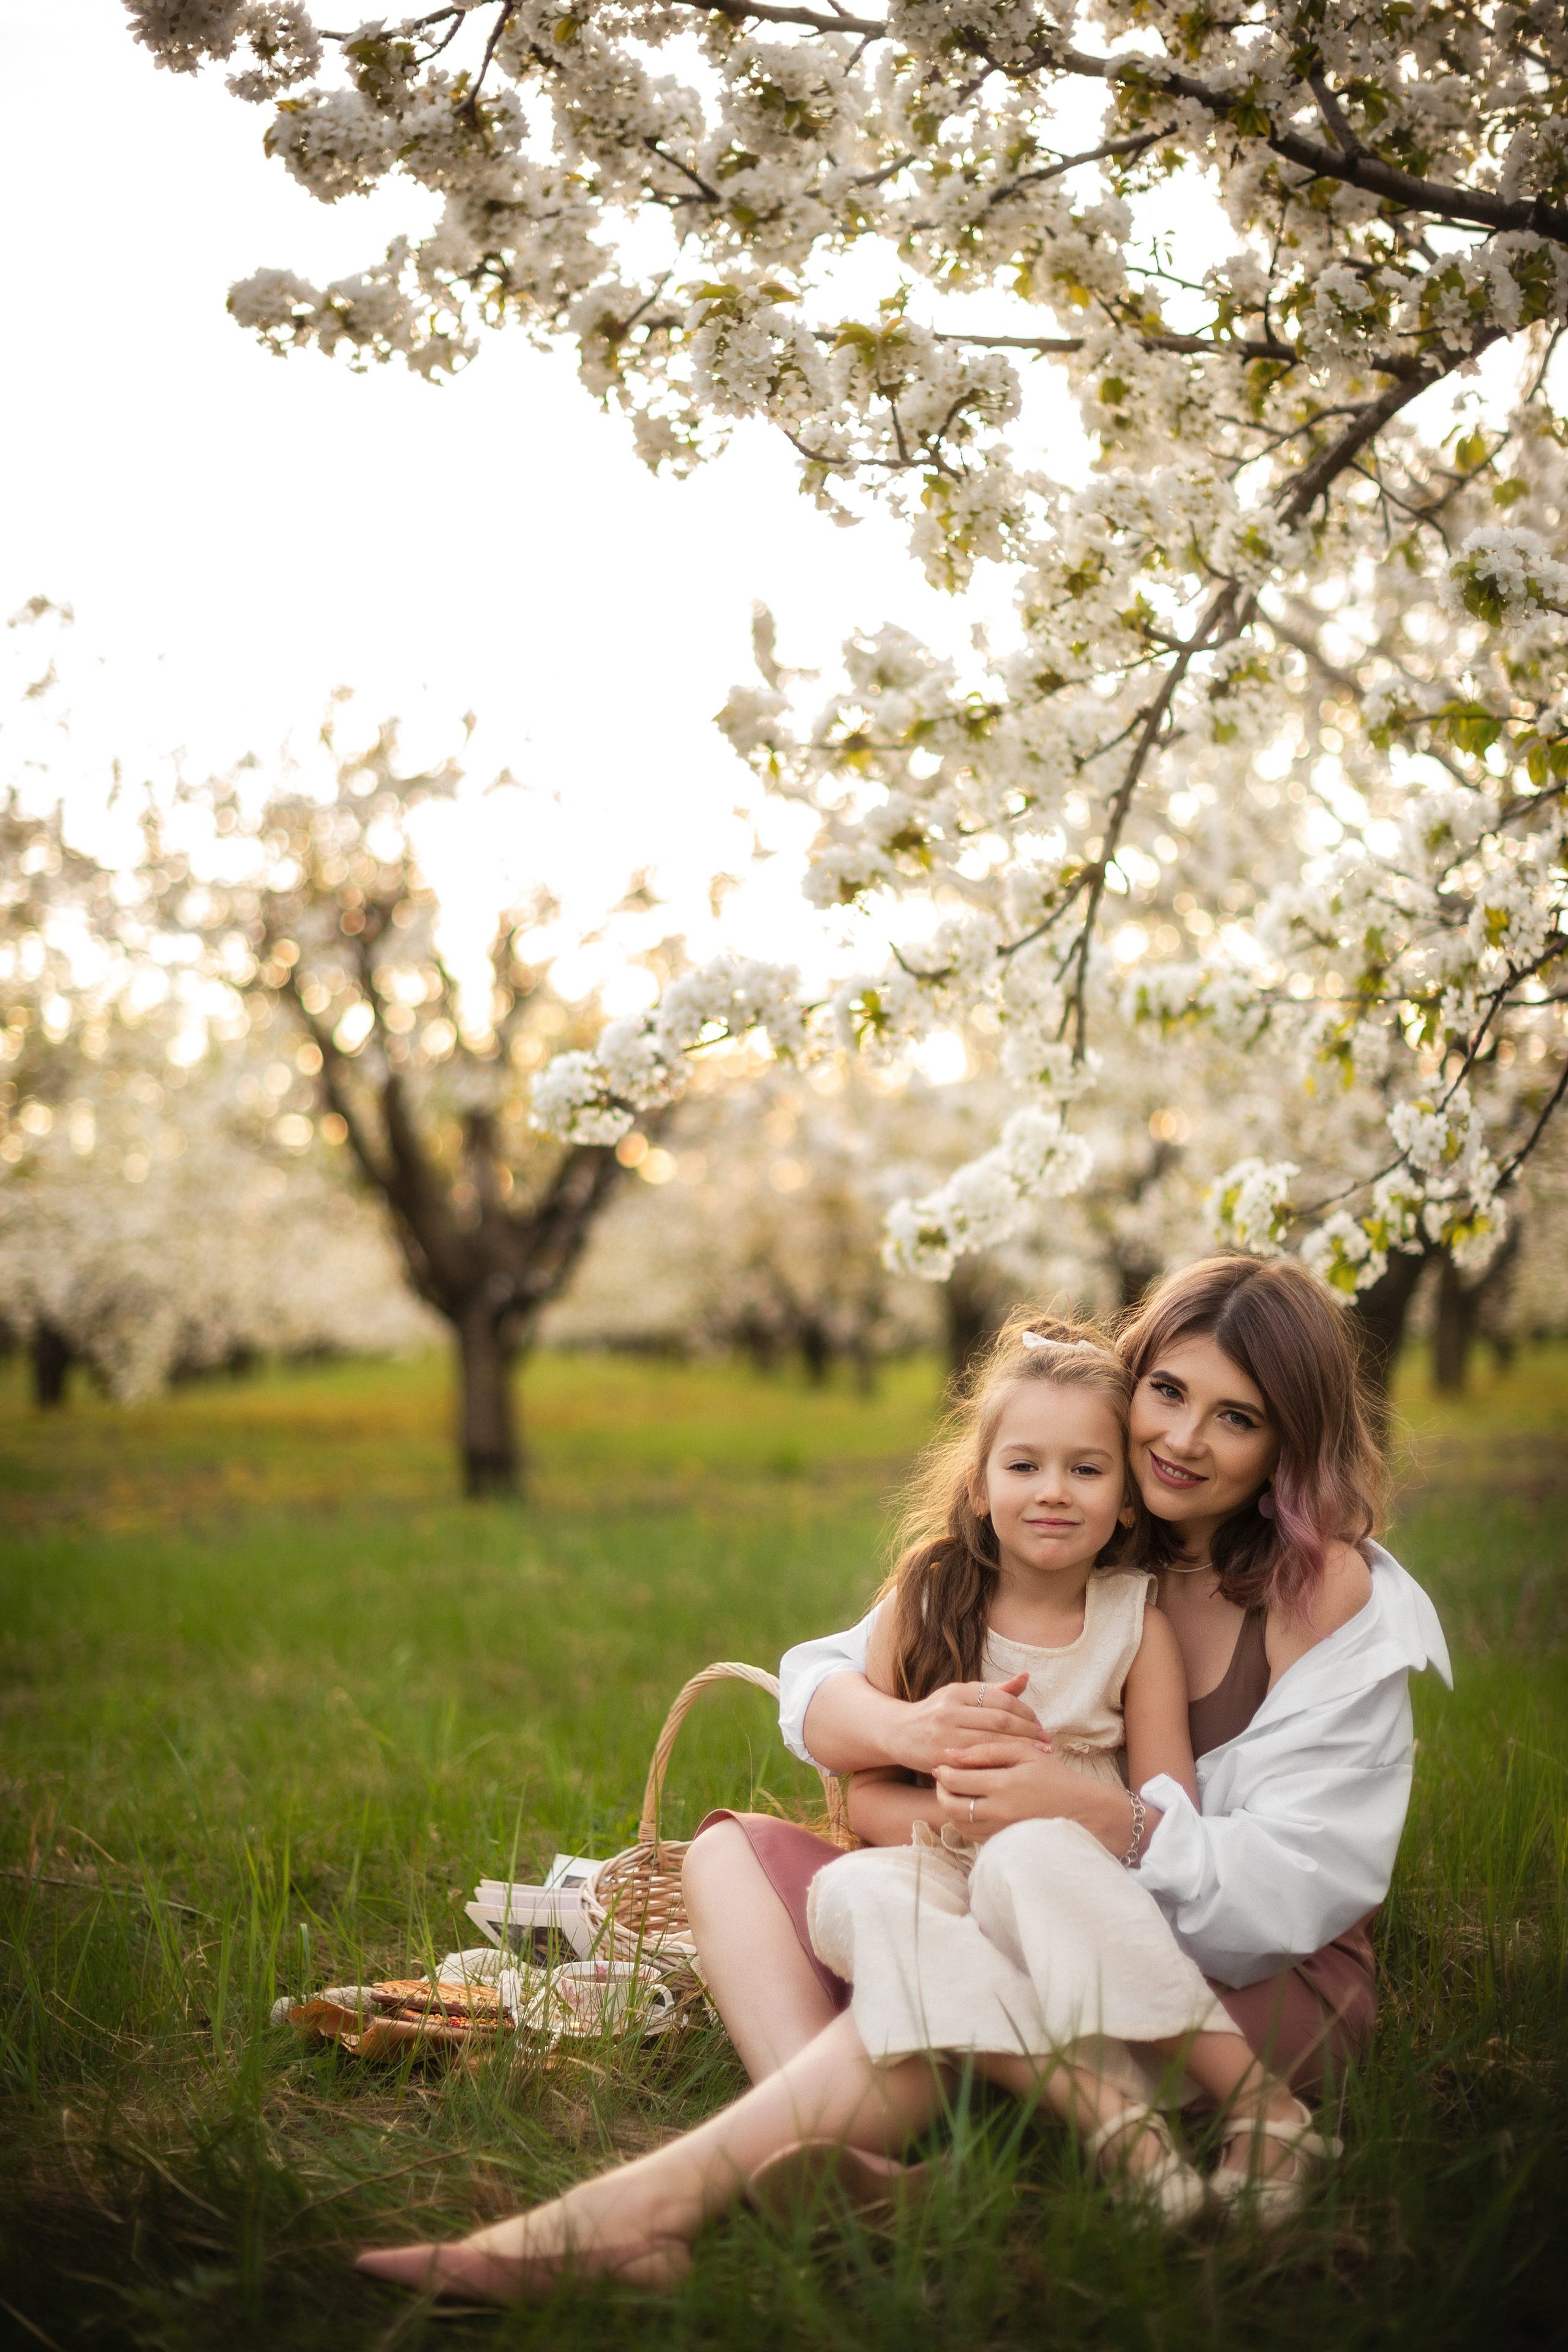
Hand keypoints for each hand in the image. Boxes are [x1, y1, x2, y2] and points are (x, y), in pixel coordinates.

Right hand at [891, 1672, 1048, 1776]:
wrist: (897, 1733)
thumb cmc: (937, 1713)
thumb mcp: (961, 1695)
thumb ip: (994, 1690)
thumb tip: (1026, 1678)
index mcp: (958, 1692)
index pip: (1002, 1700)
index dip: (1027, 1713)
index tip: (1040, 1725)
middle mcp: (950, 1710)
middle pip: (1000, 1721)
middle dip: (1029, 1733)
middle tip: (1047, 1742)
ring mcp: (944, 1735)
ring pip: (992, 1743)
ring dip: (1020, 1750)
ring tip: (1039, 1755)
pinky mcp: (941, 1758)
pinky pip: (976, 1763)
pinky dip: (998, 1766)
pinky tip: (1013, 1769)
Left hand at [933, 1748, 1126, 1845]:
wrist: (1083, 1812)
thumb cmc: (1055, 1777)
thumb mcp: (1025, 1753)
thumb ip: (989, 1750)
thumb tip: (953, 1753)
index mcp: (1004, 1785)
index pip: (956, 1780)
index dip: (942, 1770)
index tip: (942, 1762)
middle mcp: (999, 1812)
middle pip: (950, 1805)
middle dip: (940, 1790)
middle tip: (942, 1777)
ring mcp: (1000, 1831)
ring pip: (957, 1823)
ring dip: (948, 1806)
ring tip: (954, 1791)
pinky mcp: (1003, 1843)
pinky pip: (971, 1835)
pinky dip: (963, 1821)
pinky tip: (970, 1805)